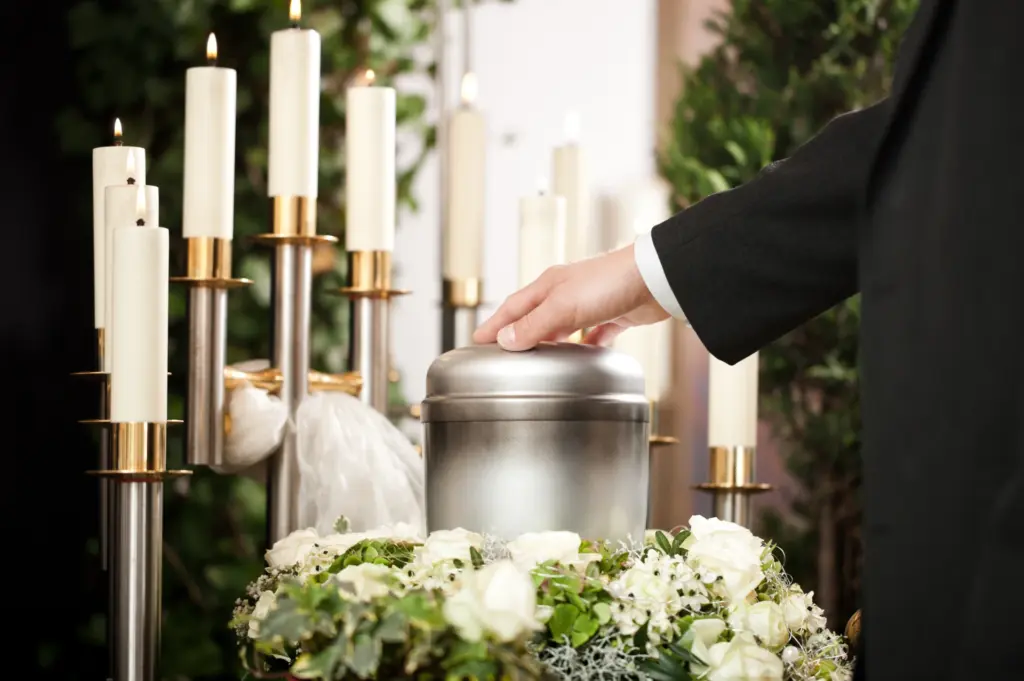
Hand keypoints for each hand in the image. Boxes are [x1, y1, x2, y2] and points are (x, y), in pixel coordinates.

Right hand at [473, 245, 668, 350]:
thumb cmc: (609, 282)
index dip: (495, 324)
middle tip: (502, 351)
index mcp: (549, 286)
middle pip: (535, 315)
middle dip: (518, 332)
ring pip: (563, 326)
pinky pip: (595, 334)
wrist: (656, 278)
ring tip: (538, 358)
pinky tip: (585, 357)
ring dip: (550, 341)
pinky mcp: (614, 315)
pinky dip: (586, 346)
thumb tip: (505, 340)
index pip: (513, 307)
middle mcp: (568, 292)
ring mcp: (591, 303)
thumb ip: (533, 325)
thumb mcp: (563, 306)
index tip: (478, 339)